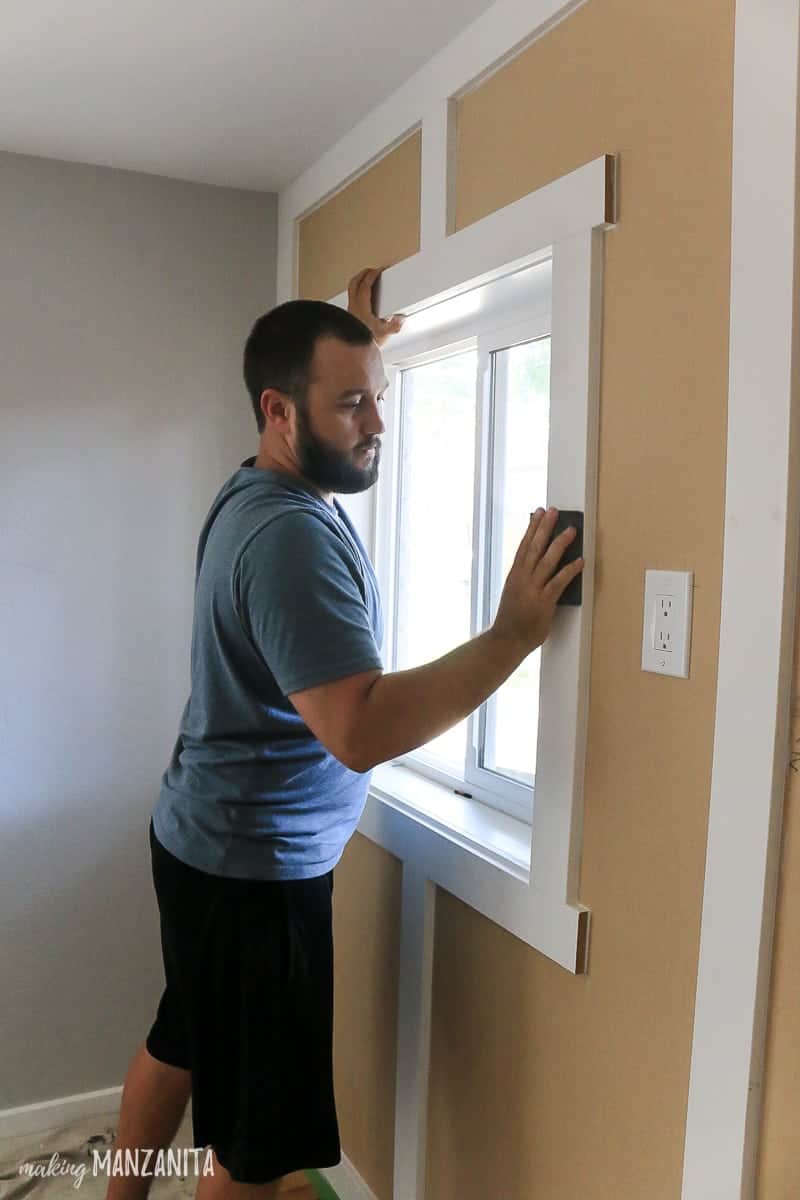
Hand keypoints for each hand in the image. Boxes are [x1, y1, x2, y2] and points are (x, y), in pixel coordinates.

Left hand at [347, 266, 405, 346]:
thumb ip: (395, 325)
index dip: (372, 275)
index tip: (379, 270)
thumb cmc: (364, 342)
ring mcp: (349, 311)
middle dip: (363, 274)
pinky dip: (357, 293)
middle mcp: (352, 307)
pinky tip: (362, 299)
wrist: (352, 353)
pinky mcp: (348, 317)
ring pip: (351, 290)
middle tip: (371, 271)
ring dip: (358, 282)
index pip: (365, 285)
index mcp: (361, 306)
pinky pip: (351, 299)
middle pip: (354, 283)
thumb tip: (401, 318)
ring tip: (366, 280)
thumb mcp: (384, 333)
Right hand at [492, 508, 584, 653]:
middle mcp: (522, 579)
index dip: (532, 528)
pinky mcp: (543, 603)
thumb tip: (537, 563)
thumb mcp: (514, 592)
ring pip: (547, 560)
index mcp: (514, 575)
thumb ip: (524, 578)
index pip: (524, 546)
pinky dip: (570, 570)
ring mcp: (532, 590)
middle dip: (545, 527)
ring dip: (560, 543)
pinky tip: (580, 561)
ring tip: (571, 529)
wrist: (505, 641)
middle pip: (534, 547)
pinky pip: (559, 582)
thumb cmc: (512, 619)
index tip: (538, 513)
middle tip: (554, 511)